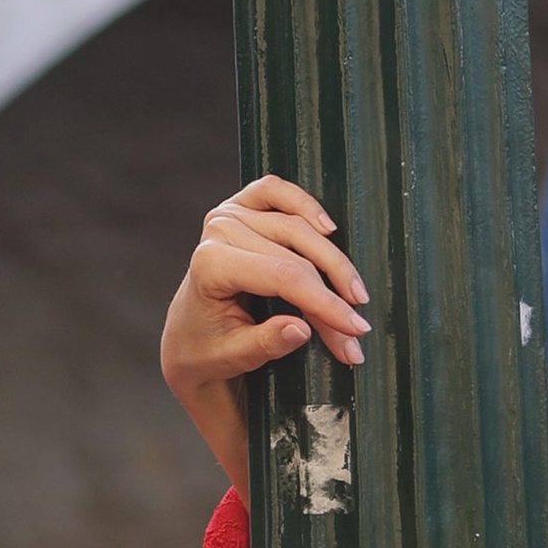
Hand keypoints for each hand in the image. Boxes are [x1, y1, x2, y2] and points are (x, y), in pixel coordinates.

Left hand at [160, 175, 371, 497]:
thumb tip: (301, 329)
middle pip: (297, 256)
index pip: (284, 277)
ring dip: (334, 263)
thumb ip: (265, 343)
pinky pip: (276, 191)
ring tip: (357, 295)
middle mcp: (218, 231)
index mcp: (210, 265)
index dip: (324, 302)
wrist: (187, 337)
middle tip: (360, 328)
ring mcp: (229, 214)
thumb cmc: (208, 349)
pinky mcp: (240, 206)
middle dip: (334, 295)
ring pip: (299, 229)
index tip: (355, 328)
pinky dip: (305, 204)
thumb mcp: (233, 356)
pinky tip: (329, 229)